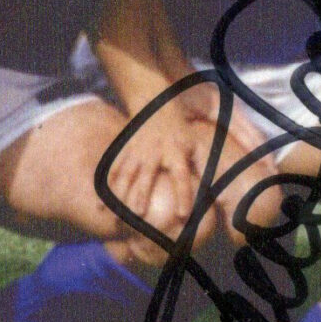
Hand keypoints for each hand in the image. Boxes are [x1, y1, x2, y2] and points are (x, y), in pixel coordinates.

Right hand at [102, 107, 205, 251]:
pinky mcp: (124, 150)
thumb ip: (205, 163)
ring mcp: (137, 150)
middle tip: (138, 216)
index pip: (181, 175)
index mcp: (177, 151)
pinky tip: (101, 206)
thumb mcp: (197, 142)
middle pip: (147, 176)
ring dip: (121, 195)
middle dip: (142, 196)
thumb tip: (219, 186)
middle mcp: (155, 151)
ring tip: (117, 217)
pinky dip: (106, 188)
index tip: (183, 214)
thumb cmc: (181, 130)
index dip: (183, 194)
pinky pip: (113, 170)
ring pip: (126, 175)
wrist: (157, 104)